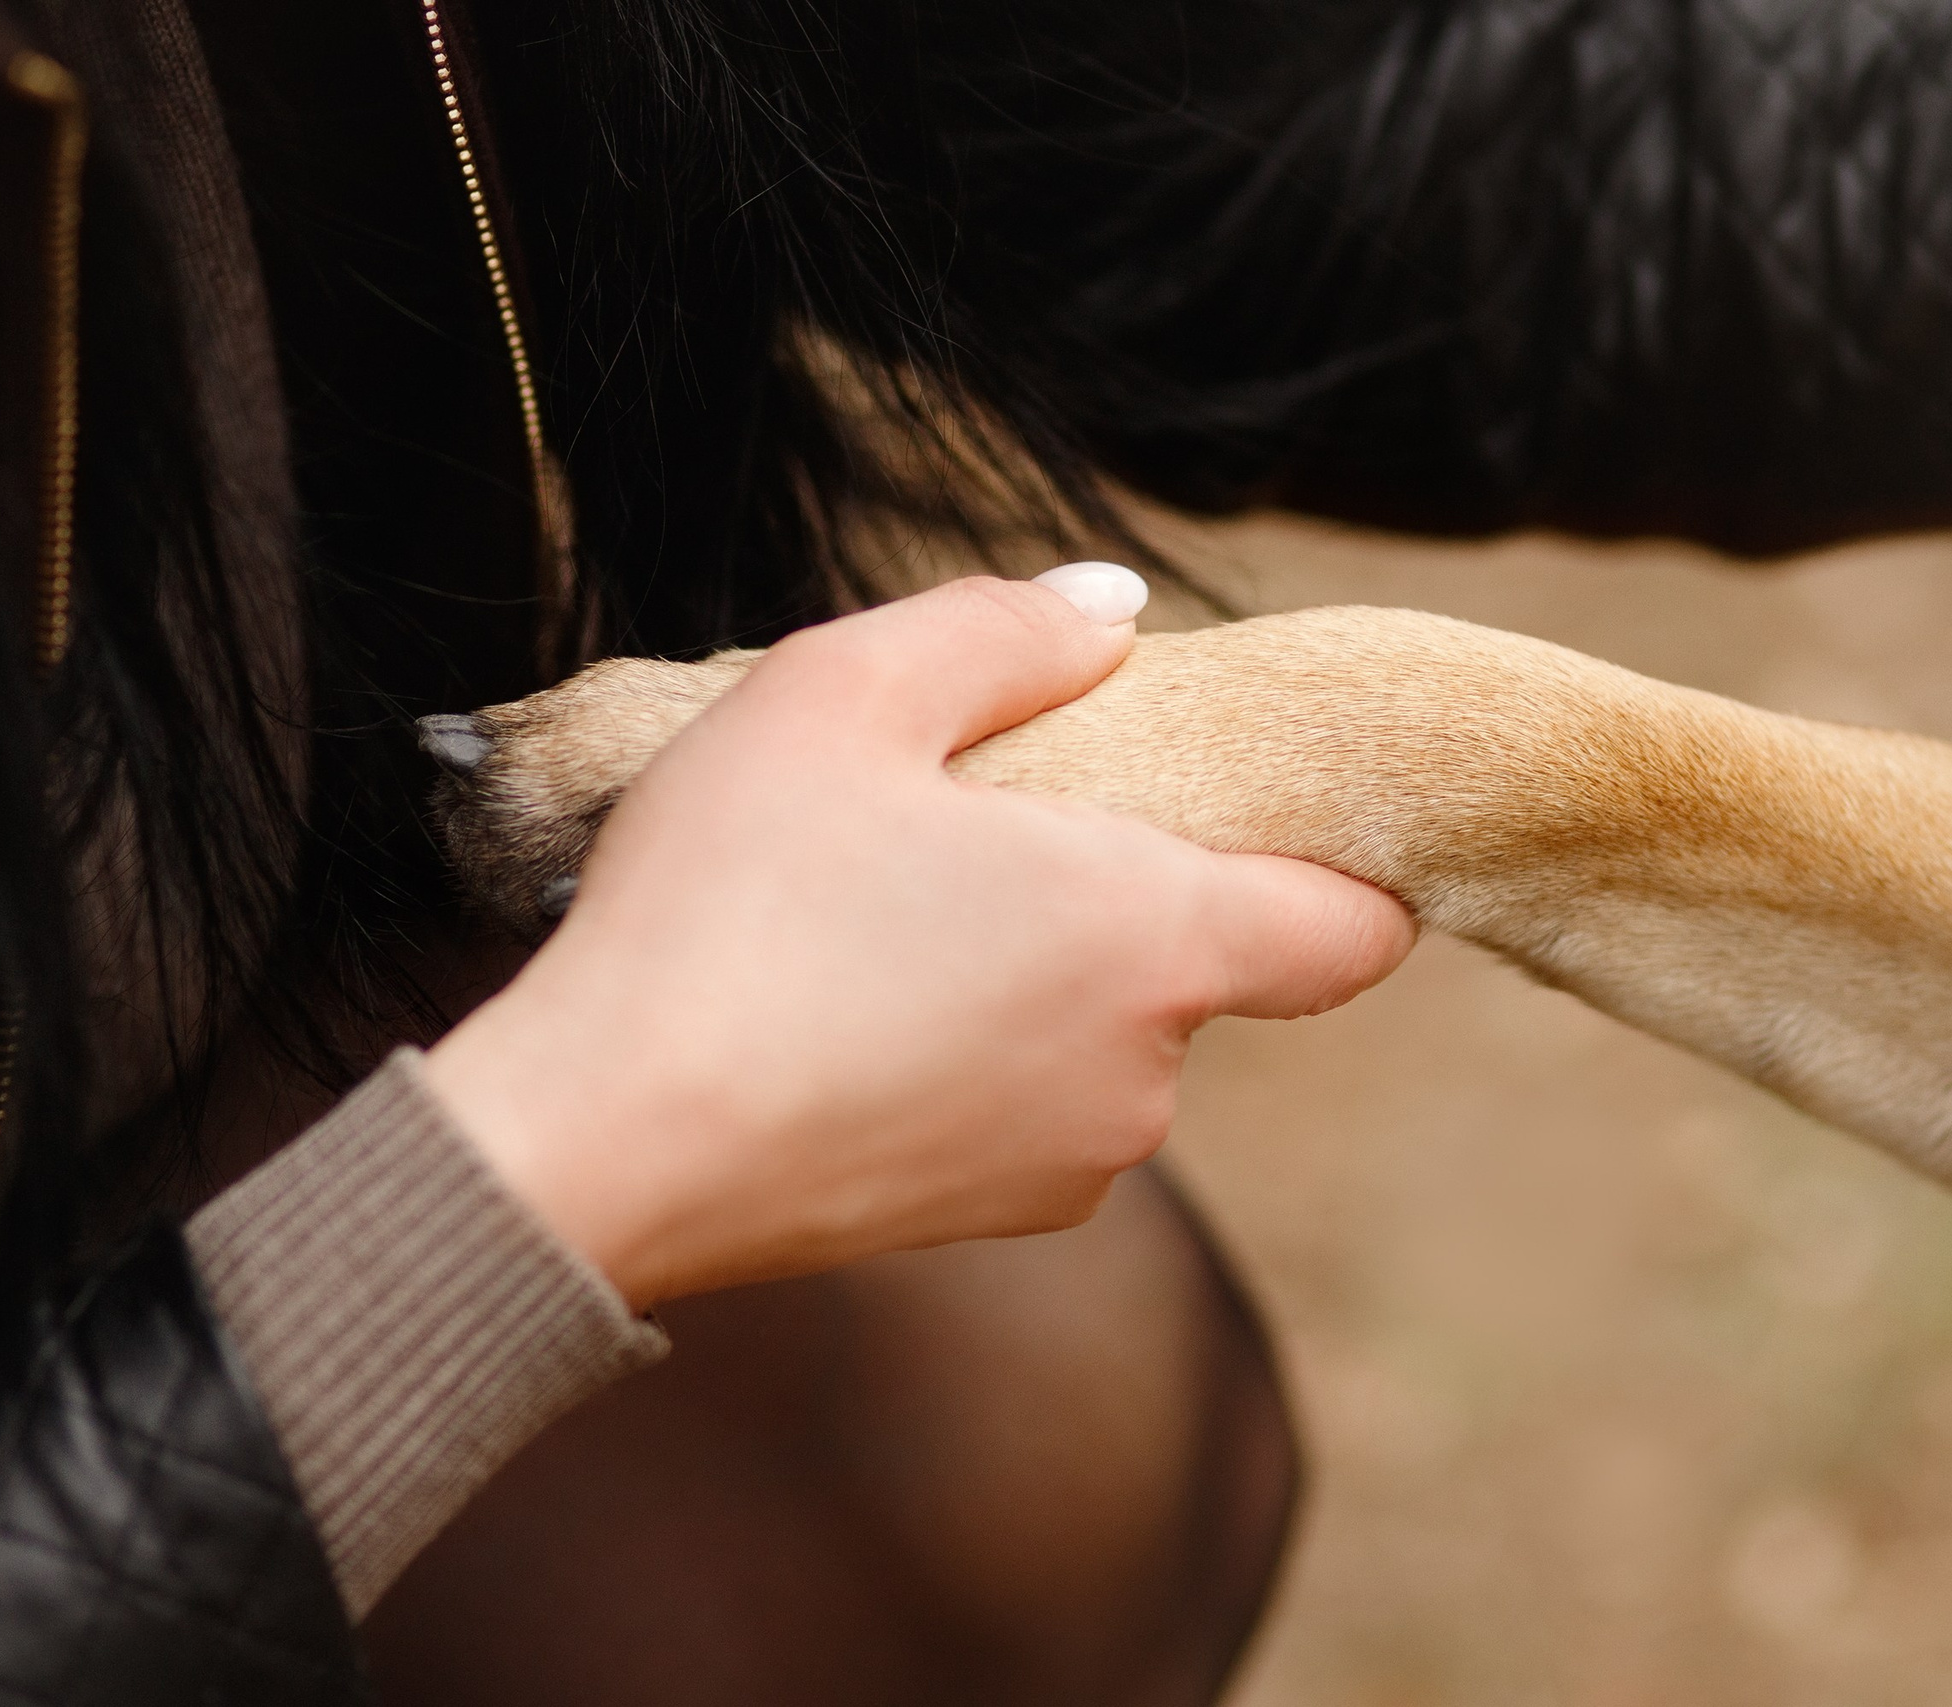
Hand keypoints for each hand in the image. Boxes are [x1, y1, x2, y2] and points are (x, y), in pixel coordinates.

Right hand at [421, 571, 1415, 1307]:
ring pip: (1091, 1033)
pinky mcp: (969, 1224)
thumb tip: (1110, 614)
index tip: (1252, 810)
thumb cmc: (725, 910)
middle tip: (962, 823)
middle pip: (1190, 960)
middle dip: (1107, 886)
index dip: (1338, 864)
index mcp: (1150, 938)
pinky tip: (835, 1006)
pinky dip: (961, 1052)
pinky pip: (1013, 1105)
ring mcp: (1059, 1169)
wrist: (596, 1147)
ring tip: (868, 914)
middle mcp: (1142, 1080)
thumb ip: (1003, 630)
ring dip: (1022, 969)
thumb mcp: (841, 694)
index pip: (1355, 929)